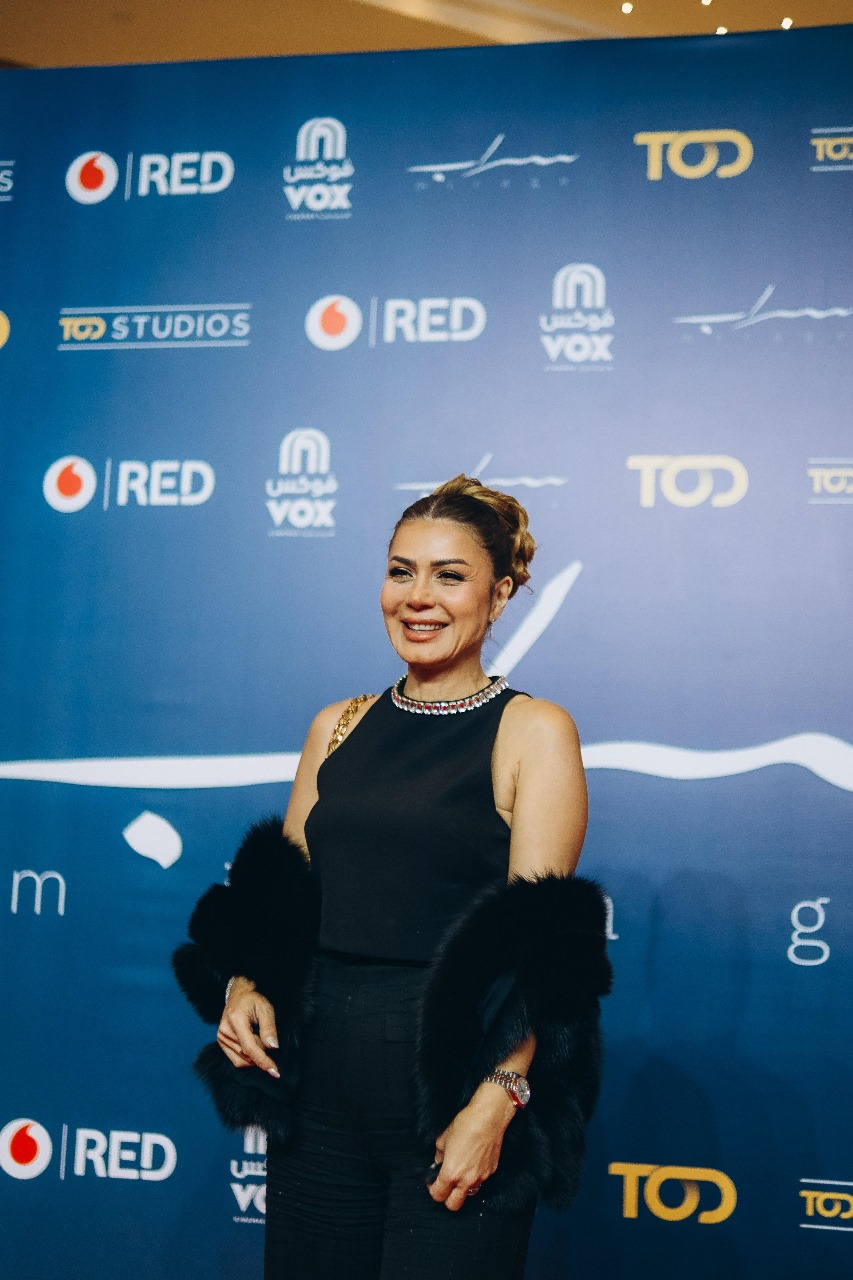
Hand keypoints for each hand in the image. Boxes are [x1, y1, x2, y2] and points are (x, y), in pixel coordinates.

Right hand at [216, 977, 279, 1077]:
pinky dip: (248, 1057)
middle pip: (248, 1054)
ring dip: (255, 1054)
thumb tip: (273, 1047)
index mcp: (236, 1020)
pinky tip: (253, 1044)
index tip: (275, 1072)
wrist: (239, 994)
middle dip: (262, 1052)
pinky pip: (236, 1059)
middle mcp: (225, 1031)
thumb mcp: (266, 1009)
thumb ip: (269, 1028)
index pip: (250, 1048)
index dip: (263, 1061)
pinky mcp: (221, 1042)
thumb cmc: (253, 1000)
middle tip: (268, 1038)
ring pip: (242, 1059)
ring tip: (258, 1037)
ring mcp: (221, 1038)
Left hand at [428, 1083, 515, 1210]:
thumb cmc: (465, 1125)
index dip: (433, 1190)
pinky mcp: (491, 1172)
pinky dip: (474, 1176)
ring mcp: (480, 1178)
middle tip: (445, 1185)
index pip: (438, 1195)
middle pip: (454, 1205)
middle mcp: (466, 1180)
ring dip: (462, 1188)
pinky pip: (480, 1180)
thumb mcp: (443, 1139)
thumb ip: (439, 1155)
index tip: (433, 1183)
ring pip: (469, 1193)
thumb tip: (439, 1162)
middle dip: (447, 1198)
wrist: (488, 1118)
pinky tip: (473, 1161)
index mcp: (451, 1173)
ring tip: (461, 1172)